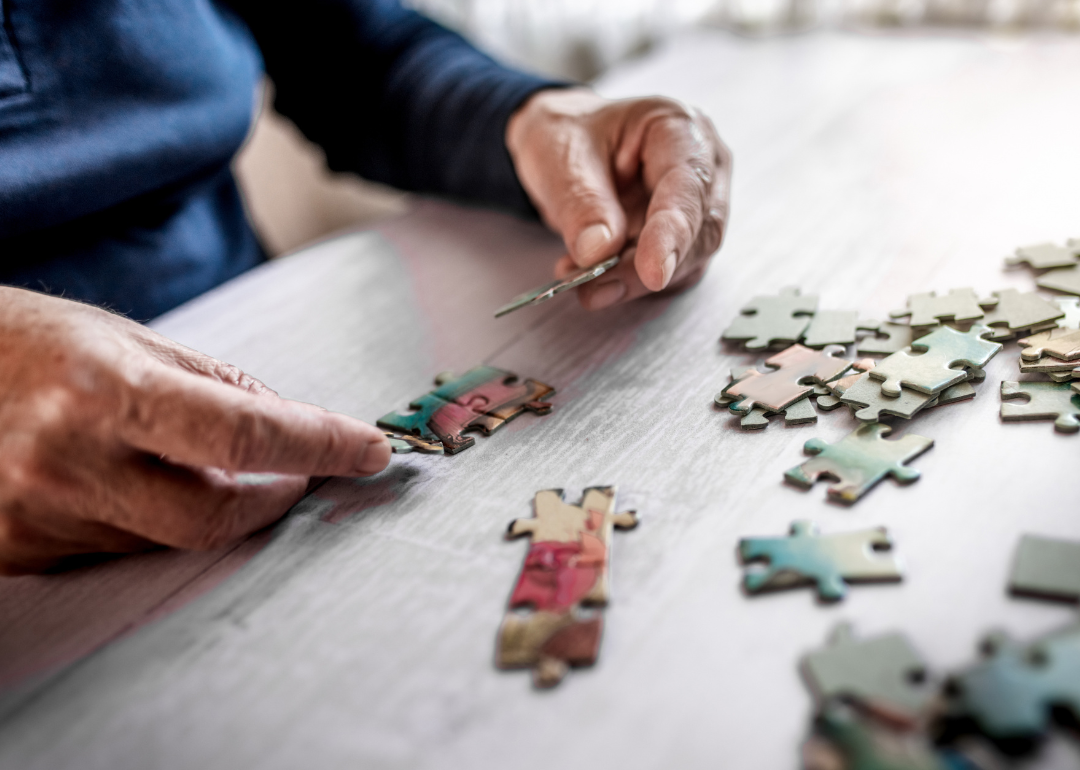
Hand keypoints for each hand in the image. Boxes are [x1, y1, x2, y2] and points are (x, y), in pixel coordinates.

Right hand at [0, 288, 390, 573]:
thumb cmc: (28, 342)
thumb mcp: (126, 340)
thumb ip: (216, 386)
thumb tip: (294, 425)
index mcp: (103, 391)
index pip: (244, 432)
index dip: (321, 445)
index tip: (370, 450)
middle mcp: (66, 462)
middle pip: (215, 515)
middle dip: (274, 497)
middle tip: (298, 473)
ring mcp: (36, 517)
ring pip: (166, 536)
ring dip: (201, 500)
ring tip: (171, 454)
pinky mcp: (17, 553)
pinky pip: (117, 548)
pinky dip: (145, 517)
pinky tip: (118, 478)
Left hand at [506, 88, 731, 309]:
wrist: (562, 144)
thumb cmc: (567, 133)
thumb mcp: (559, 155)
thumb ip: (581, 202)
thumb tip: (600, 250)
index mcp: (678, 127)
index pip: (689, 186)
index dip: (673, 233)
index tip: (652, 272)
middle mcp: (700, 165)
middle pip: (698, 232)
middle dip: (646, 268)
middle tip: (596, 288)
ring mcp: (695, 205)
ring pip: (686, 261)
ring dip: (635, 281)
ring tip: (581, 280)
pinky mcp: (681, 238)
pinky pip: (668, 274)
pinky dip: (631, 283)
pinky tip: (592, 278)